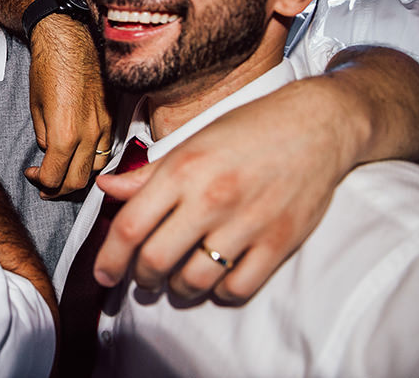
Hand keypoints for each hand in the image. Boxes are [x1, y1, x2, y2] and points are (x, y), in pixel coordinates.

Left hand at [23, 15, 112, 196]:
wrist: (70, 40)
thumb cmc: (49, 68)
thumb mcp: (36, 107)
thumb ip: (44, 135)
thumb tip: (49, 150)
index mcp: (65, 134)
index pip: (54, 177)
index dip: (40, 182)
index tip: (33, 175)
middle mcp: (88, 134)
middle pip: (77, 180)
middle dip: (58, 188)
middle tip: (46, 184)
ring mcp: (104, 126)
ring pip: (95, 168)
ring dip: (78, 176)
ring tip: (64, 173)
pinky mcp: (111, 118)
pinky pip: (106, 150)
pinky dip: (93, 159)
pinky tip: (81, 156)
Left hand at [93, 77, 357, 302]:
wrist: (316, 126)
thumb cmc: (247, 130)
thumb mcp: (190, 142)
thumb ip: (147, 174)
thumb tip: (106, 188)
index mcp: (183, 170)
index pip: (130, 226)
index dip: (109, 257)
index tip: (102, 274)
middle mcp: (211, 198)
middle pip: (156, 260)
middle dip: (141, 277)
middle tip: (143, 277)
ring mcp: (247, 223)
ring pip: (194, 281)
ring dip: (178, 289)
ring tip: (176, 280)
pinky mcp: (279, 242)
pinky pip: (238, 288)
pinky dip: (220, 292)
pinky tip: (216, 278)